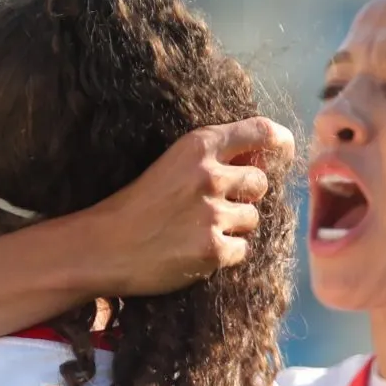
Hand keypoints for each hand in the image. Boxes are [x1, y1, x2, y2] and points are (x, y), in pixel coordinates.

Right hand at [77, 117, 293, 293]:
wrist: (102, 246)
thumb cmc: (136, 205)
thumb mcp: (170, 165)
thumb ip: (212, 159)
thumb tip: (261, 161)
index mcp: (198, 146)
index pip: (260, 132)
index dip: (279, 141)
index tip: (283, 151)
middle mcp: (209, 175)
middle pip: (260, 182)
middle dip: (245, 196)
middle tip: (214, 207)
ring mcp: (212, 214)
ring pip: (252, 218)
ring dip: (234, 227)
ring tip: (197, 231)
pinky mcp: (213, 250)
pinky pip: (242, 249)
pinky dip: (224, 254)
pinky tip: (195, 251)